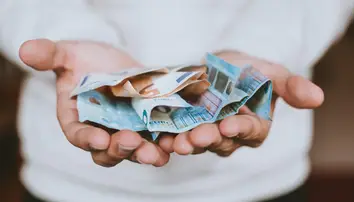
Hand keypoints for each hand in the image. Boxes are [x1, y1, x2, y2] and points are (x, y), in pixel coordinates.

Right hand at [19, 39, 169, 166]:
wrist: (113, 61)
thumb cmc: (86, 59)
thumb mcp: (69, 54)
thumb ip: (50, 55)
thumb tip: (26, 49)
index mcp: (77, 120)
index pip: (78, 134)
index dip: (87, 138)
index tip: (98, 138)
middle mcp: (101, 132)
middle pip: (108, 151)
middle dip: (120, 149)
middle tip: (131, 142)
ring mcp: (126, 131)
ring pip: (134, 151)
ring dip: (145, 154)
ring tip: (156, 153)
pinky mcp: (148, 126)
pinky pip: (156, 140)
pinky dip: (165, 144)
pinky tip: (175, 143)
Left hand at [158, 51, 323, 155]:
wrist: (217, 68)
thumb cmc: (248, 70)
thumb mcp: (270, 72)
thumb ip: (290, 86)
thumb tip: (318, 98)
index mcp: (254, 125)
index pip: (251, 131)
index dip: (241, 129)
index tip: (230, 125)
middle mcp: (231, 135)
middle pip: (221, 142)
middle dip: (208, 139)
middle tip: (195, 137)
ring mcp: (206, 133)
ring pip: (198, 143)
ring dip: (187, 143)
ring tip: (175, 142)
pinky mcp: (186, 128)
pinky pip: (178, 136)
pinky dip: (169, 138)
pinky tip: (160, 137)